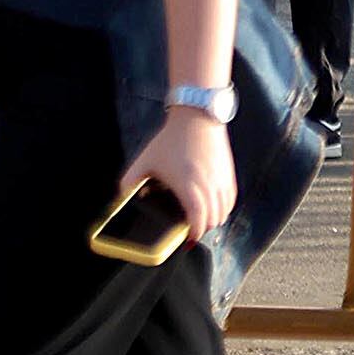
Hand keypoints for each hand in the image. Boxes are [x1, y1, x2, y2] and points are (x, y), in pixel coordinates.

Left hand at [123, 104, 237, 241]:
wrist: (197, 116)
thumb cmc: (172, 138)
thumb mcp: (146, 159)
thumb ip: (130, 180)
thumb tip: (122, 197)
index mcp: (188, 185)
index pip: (197, 220)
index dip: (193, 234)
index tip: (186, 239)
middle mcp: (208, 185)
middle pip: (213, 220)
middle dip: (201, 229)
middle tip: (190, 230)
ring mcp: (221, 179)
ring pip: (224, 211)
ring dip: (213, 219)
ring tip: (201, 220)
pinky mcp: (228, 173)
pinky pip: (231, 199)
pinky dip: (224, 208)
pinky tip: (214, 207)